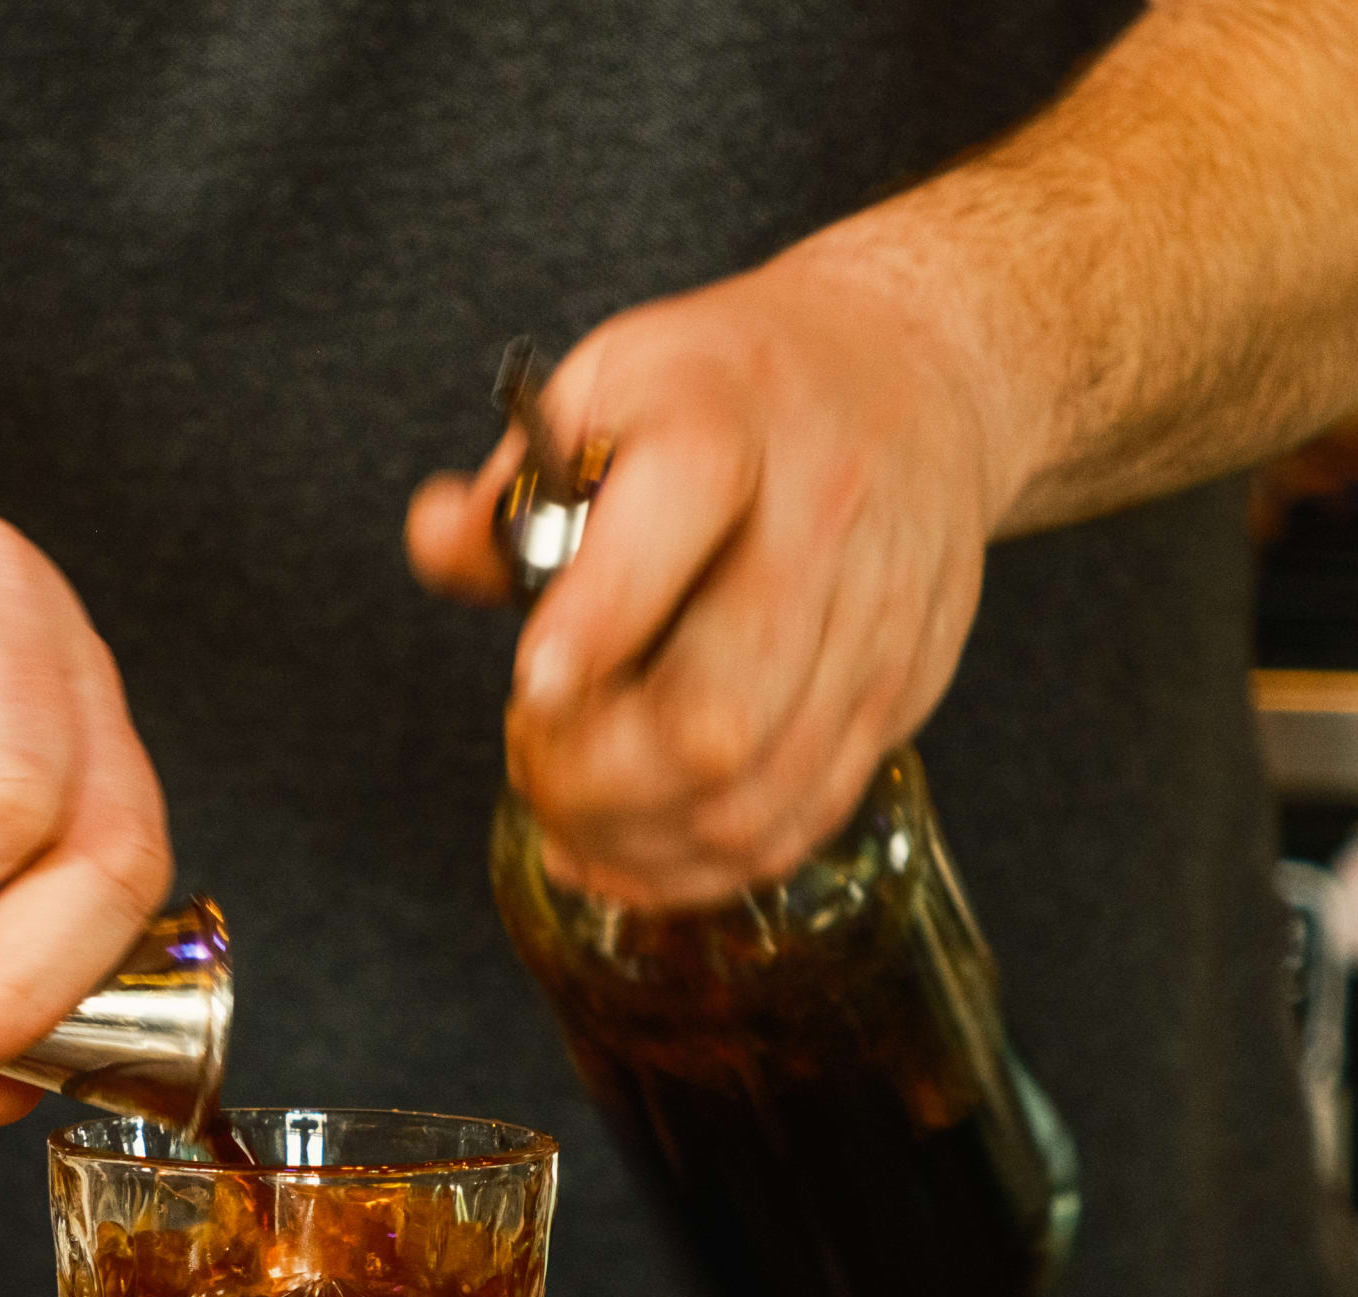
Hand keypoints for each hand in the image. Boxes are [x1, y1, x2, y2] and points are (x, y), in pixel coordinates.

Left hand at [407, 249, 1030, 907]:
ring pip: (757, 795)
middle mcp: (822, 521)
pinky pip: (802, 818)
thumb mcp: (609, 381)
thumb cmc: (738, 388)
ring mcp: (876, 621)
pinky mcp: (904, 692)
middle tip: (533, 754)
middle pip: (719, 710)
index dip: (603, 613)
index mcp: (729, 418)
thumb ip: (513, 486)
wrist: (918, 370)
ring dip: (636, 840)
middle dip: (593, 777)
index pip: (684, 504)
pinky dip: (704, 864)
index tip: (534, 686)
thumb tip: (438, 541)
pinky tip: (635, 848)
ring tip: (571, 812)